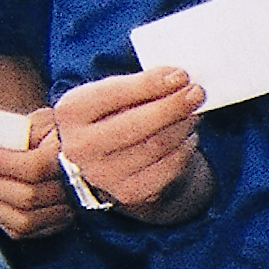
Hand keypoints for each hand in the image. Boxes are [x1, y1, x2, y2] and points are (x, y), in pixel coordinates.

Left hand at [0, 113, 76, 242]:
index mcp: (71, 157)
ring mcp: (67, 211)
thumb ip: (23, 129)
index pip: (34, 168)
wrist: (67, 149)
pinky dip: (0, 217)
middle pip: (26, 197)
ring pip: (23, 219)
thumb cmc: (51, 132)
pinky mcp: (55, 225)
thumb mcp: (41, 120)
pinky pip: (22, 232)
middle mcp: (74, 188)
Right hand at [53, 67, 205, 213]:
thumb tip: (177, 80)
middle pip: (137, 124)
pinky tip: (186, 138)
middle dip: (173, 106)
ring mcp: (102, 174)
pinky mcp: (126, 193)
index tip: (180, 75)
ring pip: (156, 146)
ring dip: (182, 126)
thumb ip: (139, 85)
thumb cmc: (111, 116)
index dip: (152, 84)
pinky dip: (184, 150)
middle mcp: (79, 146)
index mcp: (71, 112)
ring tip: (191, 113)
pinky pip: (167, 169)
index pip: (115, 93)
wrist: (103, 160)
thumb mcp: (112, 93)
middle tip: (196, 93)